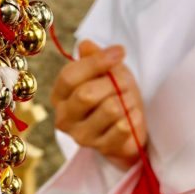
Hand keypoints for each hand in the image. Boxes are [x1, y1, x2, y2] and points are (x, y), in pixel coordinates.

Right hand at [51, 40, 146, 169]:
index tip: (120, 52)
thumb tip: (86, 45)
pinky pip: (123, 127)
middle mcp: (64, 118)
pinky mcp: (102, 149)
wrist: (128, 127)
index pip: (69, 76)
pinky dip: (134, 117)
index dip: (96, 62)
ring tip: (128, 101)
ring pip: (110, 109)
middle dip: (115, 83)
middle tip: (126, 82)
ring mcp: (81, 137)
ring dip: (127, 100)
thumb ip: (94, 57)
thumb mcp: (105, 71)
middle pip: (87, 95)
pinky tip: (132, 117)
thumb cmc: (112, 95)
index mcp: (59, 96)